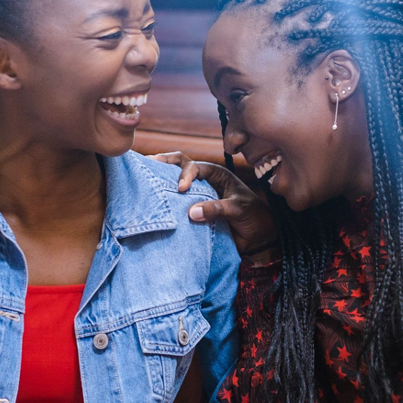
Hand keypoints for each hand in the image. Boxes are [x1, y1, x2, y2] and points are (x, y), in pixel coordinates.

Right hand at [149, 152, 276, 257]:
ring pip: (175, 185)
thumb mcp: (238, 209)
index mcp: (217, 175)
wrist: (258, 239)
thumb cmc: (253, 218)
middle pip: (180, 166)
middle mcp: (205, 182)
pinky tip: (153, 205)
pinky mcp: (194, 212)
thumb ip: (217, 208)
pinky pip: (177, 206)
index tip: (181, 189)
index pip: (194, 167)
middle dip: (164, 163)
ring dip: (161, 182)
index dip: (184, 175)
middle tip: (147, 163)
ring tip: (145, 181)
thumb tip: (191, 212)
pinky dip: (166, 203)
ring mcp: (197, 197)